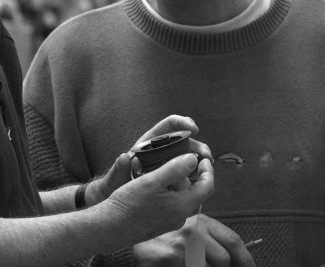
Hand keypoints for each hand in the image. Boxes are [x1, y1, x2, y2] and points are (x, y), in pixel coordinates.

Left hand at [89, 116, 212, 204]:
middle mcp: (160, 151)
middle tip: (207, 156)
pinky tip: (202, 180)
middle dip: (198, 145)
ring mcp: (168, 164)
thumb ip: (119, 169)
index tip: (194, 129)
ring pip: (188, 157)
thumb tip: (124, 157)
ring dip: (201, 160)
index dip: (182, 122)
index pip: (168, 126)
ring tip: (208, 168)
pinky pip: (187, 172)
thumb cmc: (116, 185)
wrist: (118, 203)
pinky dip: (196, 174)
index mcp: (148, 144)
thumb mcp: (116, 178)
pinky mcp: (172, 177)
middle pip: (184, 141)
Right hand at [102, 152, 213, 242]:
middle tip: (170, 161)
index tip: (202, 157)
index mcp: (181, 206)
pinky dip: (166, 191)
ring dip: (173, 182)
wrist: (110, 226)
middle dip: (185, 174)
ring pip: (180, 196)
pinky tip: (150, 185)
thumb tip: (193, 159)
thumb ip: (175, 168)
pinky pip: (170, 203)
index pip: (207, 187)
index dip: (208, 170)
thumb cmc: (129, 203)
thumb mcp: (152, 180)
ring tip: (156, 172)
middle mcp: (179, 216)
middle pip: (193, 190)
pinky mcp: (160, 222)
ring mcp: (170, 221)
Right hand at [133, 215, 254, 266]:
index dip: (247, 259)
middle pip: (224, 259)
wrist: (130, 235)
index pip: (233, 240)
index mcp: (201, 221)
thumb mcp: (187, 228)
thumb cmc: (163, 235)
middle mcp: (193, 232)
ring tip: (193, 262)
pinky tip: (183, 265)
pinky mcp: (170, 260)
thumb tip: (233, 258)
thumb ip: (208, 238)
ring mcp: (181, 247)